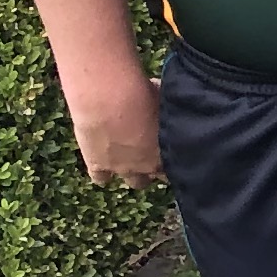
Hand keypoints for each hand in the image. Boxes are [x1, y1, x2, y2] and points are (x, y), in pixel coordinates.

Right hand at [69, 65, 163, 186]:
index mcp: (167, 151)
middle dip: (157, 167)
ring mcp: (122, 168)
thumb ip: (171, 113)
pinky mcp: (97, 166)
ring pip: (135, 182)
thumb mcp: (166, 102)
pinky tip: (104, 164)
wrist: (108, 99)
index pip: (179, 165)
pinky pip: (101, 179)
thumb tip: (175, 107)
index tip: (174, 150)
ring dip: (135, 172)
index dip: (175, 158)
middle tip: (152, 153)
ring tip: (132, 159)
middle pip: (158, 176)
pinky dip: (103, 174)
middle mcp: (148, 165)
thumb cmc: (143, 94)